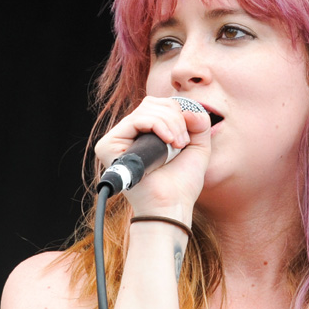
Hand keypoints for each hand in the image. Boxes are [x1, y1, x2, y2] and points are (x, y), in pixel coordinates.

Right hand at [94, 96, 210, 218]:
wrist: (171, 205)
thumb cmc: (182, 183)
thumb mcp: (198, 147)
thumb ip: (199, 122)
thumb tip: (191, 108)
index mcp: (145, 133)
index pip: (159, 105)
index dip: (178, 113)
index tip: (188, 137)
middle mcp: (129, 135)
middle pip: (152, 103)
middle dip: (175, 117)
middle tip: (183, 142)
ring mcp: (117, 139)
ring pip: (146, 109)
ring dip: (170, 123)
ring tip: (177, 145)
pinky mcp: (109, 145)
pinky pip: (136, 120)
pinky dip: (157, 125)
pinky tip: (168, 142)